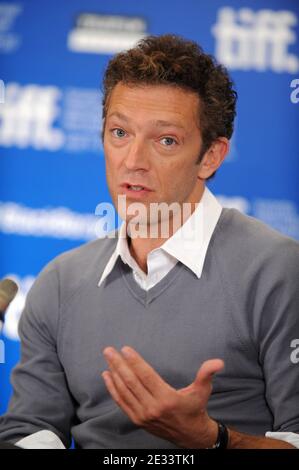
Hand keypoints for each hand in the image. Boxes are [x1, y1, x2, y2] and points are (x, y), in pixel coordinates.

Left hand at [102, 345, 223, 447]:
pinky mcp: (137, 420)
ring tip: (108, 359)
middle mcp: (153, 408)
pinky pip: (122, 402)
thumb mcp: (203, 390)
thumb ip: (207, 374)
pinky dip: (113, 389)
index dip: (135, 361)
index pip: (146, 376)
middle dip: (118, 364)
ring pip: (124, 392)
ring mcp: (143, 415)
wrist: (190, 435)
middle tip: (109, 350)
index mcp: (167, 398)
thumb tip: (218, 362)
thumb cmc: (195, 408)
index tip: (125, 349)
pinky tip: (107, 376)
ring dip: (114, 374)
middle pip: (131, 382)